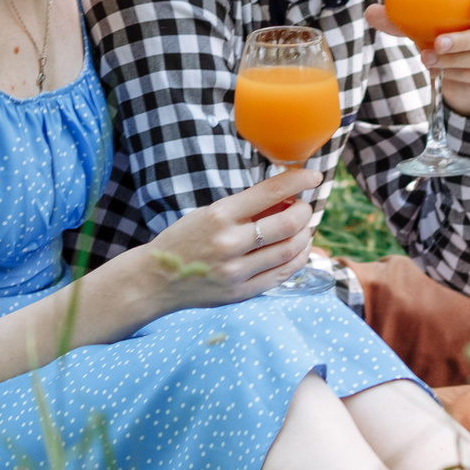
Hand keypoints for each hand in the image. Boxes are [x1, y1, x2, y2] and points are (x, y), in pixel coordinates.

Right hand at [116, 167, 322, 314]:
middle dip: (305, 211)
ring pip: (290, 250)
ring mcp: (236, 271)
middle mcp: (230, 242)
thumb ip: (245, 208)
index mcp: (220, 215)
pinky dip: (297, 259)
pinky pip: (281, 275)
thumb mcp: (208, 213)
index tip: (313, 176)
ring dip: (305, 235)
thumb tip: (287, 197)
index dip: (299, 180)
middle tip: (305, 207)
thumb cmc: (184, 240)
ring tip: (303, 228)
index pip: (271, 191)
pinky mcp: (240, 293)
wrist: (155, 279)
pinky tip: (299, 251)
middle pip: (288, 223)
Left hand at [366, 0, 469, 117]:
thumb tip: (370, 12)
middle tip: (439, 42)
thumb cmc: (439, 38)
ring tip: (426, 59)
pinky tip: (439, 72)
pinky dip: (455, 73)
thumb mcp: (420, 28)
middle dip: (464, 39)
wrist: (452, 75)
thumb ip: (399, 20)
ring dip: (452, 59)